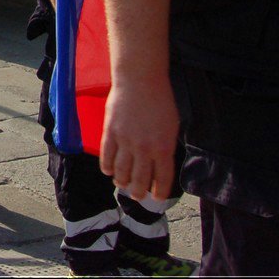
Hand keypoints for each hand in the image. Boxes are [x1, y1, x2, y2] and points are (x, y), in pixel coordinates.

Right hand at [100, 74, 179, 201]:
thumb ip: (165, 147)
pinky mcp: (110, 133)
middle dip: (139, 192)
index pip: (162, 179)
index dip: (160, 192)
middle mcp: (144, 149)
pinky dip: (107, 167)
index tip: (157, 198)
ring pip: (121, 172)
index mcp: (163, 148)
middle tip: (138, 195)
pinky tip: (109, 171)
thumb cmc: (160, 100)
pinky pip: (106, 157)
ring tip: (122, 184)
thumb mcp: (171, 127)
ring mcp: (125, 142)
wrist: (139, 81)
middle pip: (140, 180)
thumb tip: (159, 163)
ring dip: (122, 182)